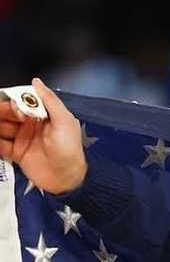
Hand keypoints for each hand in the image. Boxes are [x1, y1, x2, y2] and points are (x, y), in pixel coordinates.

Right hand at [0, 78, 87, 193]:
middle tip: (1, 119)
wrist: (68, 180)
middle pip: (8, 113)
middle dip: (1, 113)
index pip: (22, 103)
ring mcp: (23, 139)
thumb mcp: (64, 122)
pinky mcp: (17, 153)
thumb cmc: (70, 151)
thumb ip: (50, 101)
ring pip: (2, 127)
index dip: (15, 104)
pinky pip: (1, 145)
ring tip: (2, 130)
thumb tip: (36, 82)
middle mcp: (31, 125)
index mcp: (43, 116)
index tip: (17, 113)